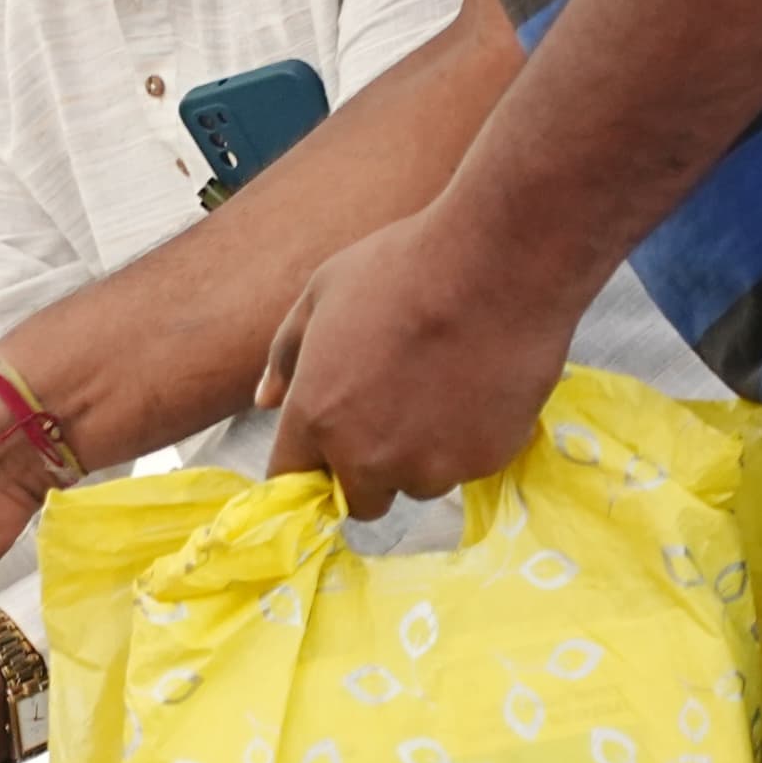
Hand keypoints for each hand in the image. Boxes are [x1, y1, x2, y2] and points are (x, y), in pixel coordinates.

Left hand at [259, 206, 584, 515]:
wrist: (497, 264)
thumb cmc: (401, 268)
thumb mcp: (321, 293)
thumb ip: (285, 355)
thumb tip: (265, 400)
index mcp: (317, 416)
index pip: (294, 479)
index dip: (312, 465)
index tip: (331, 446)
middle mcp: (367, 456)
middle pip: (361, 498)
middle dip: (372, 468)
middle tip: (396, 410)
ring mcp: (429, 465)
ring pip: (417, 483)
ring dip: (423, 455)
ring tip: (442, 390)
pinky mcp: (483, 463)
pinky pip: (466, 466)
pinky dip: (468, 441)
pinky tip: (477, 388)